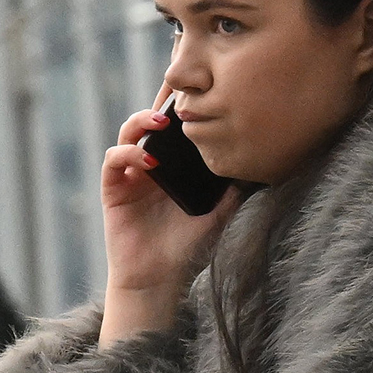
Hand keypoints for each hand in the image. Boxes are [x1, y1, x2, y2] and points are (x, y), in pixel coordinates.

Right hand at [98, 90, 239, 346]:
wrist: (158, 281)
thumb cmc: (187, 249)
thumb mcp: (219, 214)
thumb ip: (234, 190)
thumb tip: (259, 163)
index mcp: (173, 167)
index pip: (175, 128)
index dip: (182, 107)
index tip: (200, 91)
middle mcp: (150, 165)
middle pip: (150, 121)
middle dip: (162, 104)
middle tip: (180, 97)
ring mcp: (130, 175)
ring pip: (128, 132)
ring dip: (142, 121)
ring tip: (162, 122)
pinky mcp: (113, 189)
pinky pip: (113, 160)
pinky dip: (128, 153)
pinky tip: (148, 159)